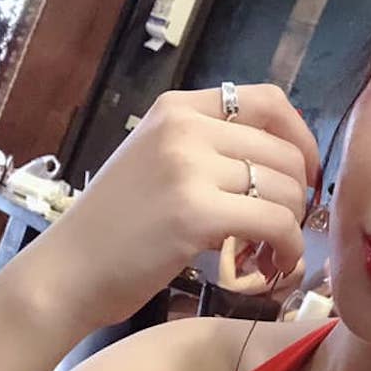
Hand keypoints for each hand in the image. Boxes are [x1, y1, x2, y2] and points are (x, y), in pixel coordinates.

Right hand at [38, 85, 319, 327]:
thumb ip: (208, 151)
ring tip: (268, 254)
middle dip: (297, 199)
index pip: (269, 100)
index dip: (301, 139)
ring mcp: (188, 167)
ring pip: (285, 190)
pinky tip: (269, 267)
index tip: (302, 177)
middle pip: (284, 153)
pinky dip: (285, 250)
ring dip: (291, 229)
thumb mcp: (157, 164)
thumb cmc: (115, 229)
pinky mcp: (195, 212)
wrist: (69, 270)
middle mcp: (184, 127)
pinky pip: (275, 224)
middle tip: (280, 232)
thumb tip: (280, 164)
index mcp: (178, 109)